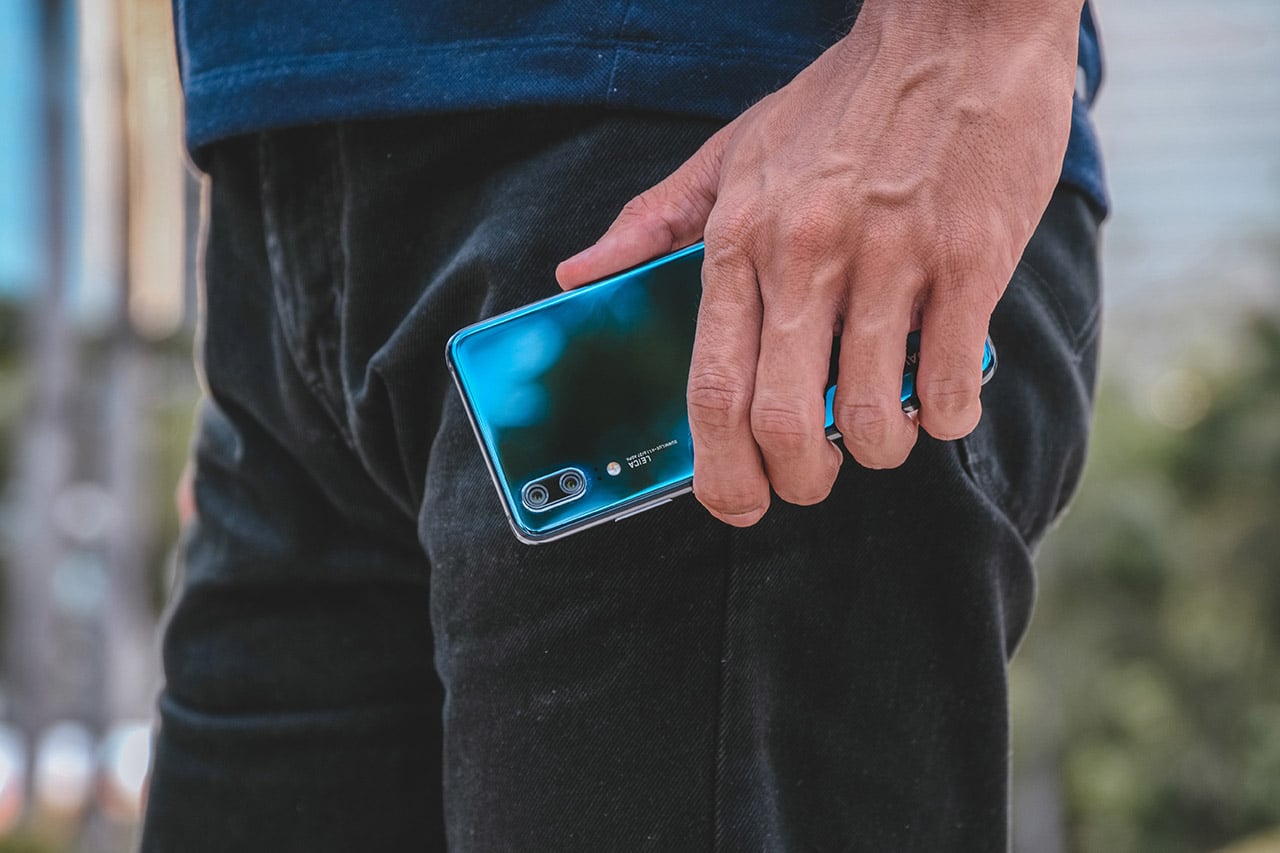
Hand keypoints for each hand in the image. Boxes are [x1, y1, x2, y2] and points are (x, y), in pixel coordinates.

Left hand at [557, 0, 1081, 526]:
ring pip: (876, 414)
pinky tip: (939, 402)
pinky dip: (945, 418)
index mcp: (739, 237)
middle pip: (784, 421)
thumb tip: (576, 279)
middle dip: (797, 481)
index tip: (736, 503)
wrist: (954, 28)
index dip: (719, 470)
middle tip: (811, 482)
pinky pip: (952, 381)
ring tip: (884, 431)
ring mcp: (892, 257)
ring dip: (880, 450)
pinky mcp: (971, 257)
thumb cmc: (839, 104)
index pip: (711, 385)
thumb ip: (653, 222)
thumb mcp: (730, 152)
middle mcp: (807, 252)